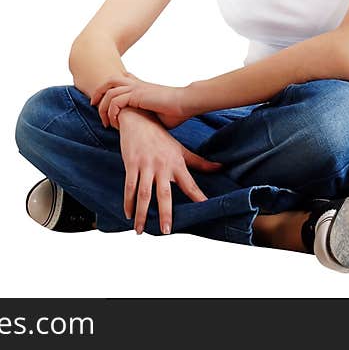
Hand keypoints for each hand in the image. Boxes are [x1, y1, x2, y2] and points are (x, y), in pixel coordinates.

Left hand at [90, 72, 190, 128]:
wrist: (186, 103)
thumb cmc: (176, 111)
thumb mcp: (158, 114)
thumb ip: (146, 117)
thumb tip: (142, 131)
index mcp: (141, 86)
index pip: (121, 78)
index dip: (110, 88)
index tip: (106, 104)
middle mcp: (137, 84)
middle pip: (110, 80)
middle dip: (99, 92)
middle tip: (94, 105)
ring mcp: (136, 88)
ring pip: (109, 90)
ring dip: (103, 106)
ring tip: (104, 121)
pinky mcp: (137, 95)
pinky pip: (116, 101)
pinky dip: (112, 112)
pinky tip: (115, 122)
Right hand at [116, 107, 222, 234]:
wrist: (138, 119)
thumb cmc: (161, 137)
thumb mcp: (181, 149)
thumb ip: (200, 162)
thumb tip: (221, 167)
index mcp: (176, 164)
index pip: (189, 183)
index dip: (197, 195)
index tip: (204, 207)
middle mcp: (162, 166)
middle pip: (164, 193)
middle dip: (165, 212)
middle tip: (166, 230)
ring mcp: (145, 166)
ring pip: (144, 193)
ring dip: (142, 213)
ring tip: (140, 230)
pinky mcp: (131, 164)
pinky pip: (129, 186)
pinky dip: (128, 202)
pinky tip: (128, 215)